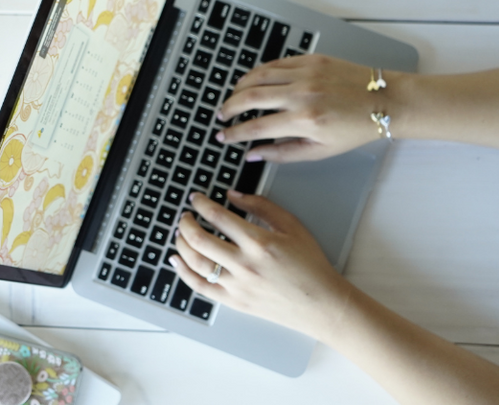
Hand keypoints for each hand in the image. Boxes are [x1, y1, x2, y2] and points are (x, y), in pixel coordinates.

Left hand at [168, 191, 352, 340]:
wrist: (321, 304)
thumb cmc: (310, 265)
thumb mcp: (292, 226)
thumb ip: (261, 206)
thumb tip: (232, 195)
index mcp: (259, 242)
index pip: (218, 217)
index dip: (201, 204)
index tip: (195, 199)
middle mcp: (244, 264)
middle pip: (199, 239)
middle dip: (185, 223)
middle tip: (185, 215)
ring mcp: (237, 286)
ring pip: (195, 262)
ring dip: (181, 244)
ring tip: (180, 234)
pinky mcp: (233, 302)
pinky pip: (199, 287)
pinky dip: (183, 272)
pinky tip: (177, 260)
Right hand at [218, 54, 388, 162]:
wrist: (384, 101)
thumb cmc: (355, 128)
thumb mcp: (320, 151)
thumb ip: (282, 154)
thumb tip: (254, 155)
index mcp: (304, 120)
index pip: (256, 127)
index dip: (234, 133)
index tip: (223, 136)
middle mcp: (302, 94)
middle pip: (250, 98)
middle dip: (229, 108)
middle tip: (221, 116)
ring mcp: (306, 74)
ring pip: (258, 76)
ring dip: (239, 88)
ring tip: (232, 98)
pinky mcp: (311, 60)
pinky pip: (275, 63)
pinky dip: (258, 72)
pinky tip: (251, 81)